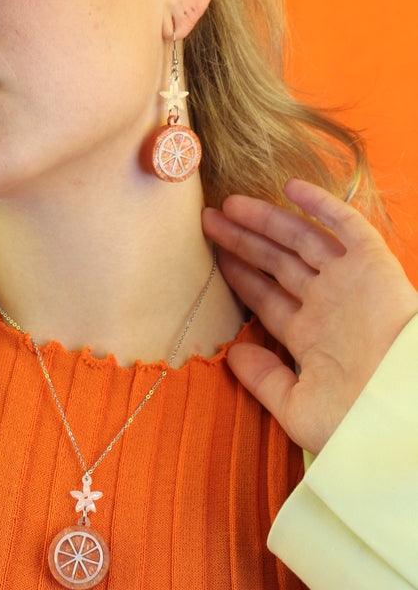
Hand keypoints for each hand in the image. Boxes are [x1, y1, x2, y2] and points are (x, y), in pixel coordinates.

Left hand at [201, 179, 417, 455]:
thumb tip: (232, 353)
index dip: (239, 273)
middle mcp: (327, 303)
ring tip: (231, 204)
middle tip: (209, 218)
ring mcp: (350, 282)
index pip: (266, 296)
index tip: (213, 253)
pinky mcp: (374, 264)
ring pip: (301, 240)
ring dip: (267, 219)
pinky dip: (321, 205)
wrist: (403, 410)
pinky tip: (290, 186)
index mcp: (310, 336)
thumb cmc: (356, 420)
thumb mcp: (297, 408)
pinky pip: (346, 226)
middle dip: (243, 240)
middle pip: (276, 262)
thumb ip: (262, 380)